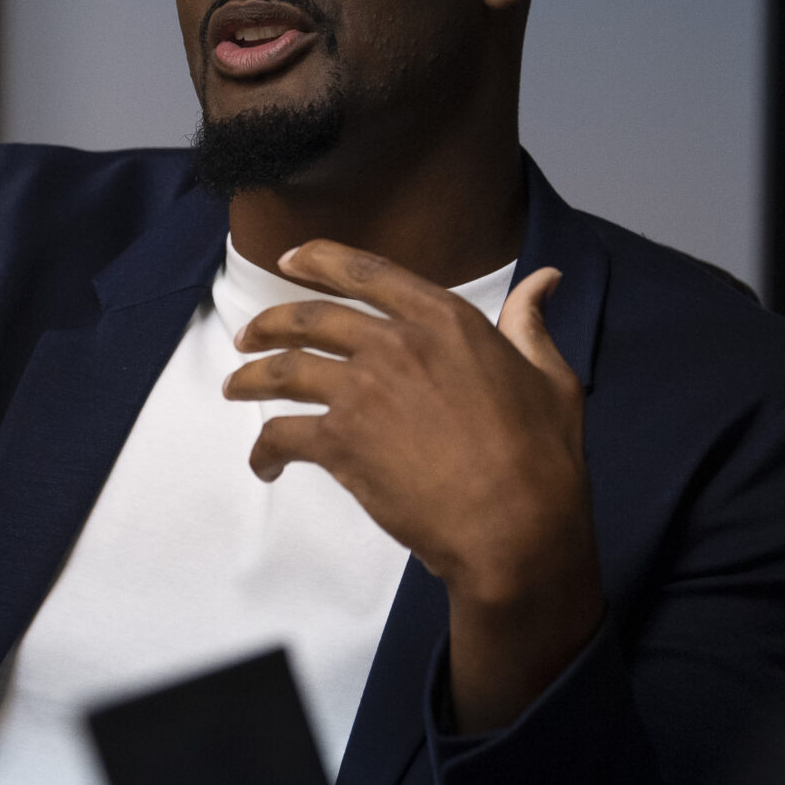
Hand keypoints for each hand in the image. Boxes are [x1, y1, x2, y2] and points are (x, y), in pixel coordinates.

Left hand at [221, 239, 603, 732]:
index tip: (290, 260)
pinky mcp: (342, 442)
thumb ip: (529, 323)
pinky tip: (264, 463)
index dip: (320, 260)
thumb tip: (543, 280)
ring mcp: (363, 391)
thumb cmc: (540, 456)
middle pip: (312, 318)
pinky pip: (283, 436)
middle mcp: (397, 344)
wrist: (516, 525)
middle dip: (270, 323)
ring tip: (235, 387)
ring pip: (285, 370)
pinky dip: (264, 450)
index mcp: (444, 321)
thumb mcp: (549, 376)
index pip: (368, 271)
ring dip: (252, 377)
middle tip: (247, 336)